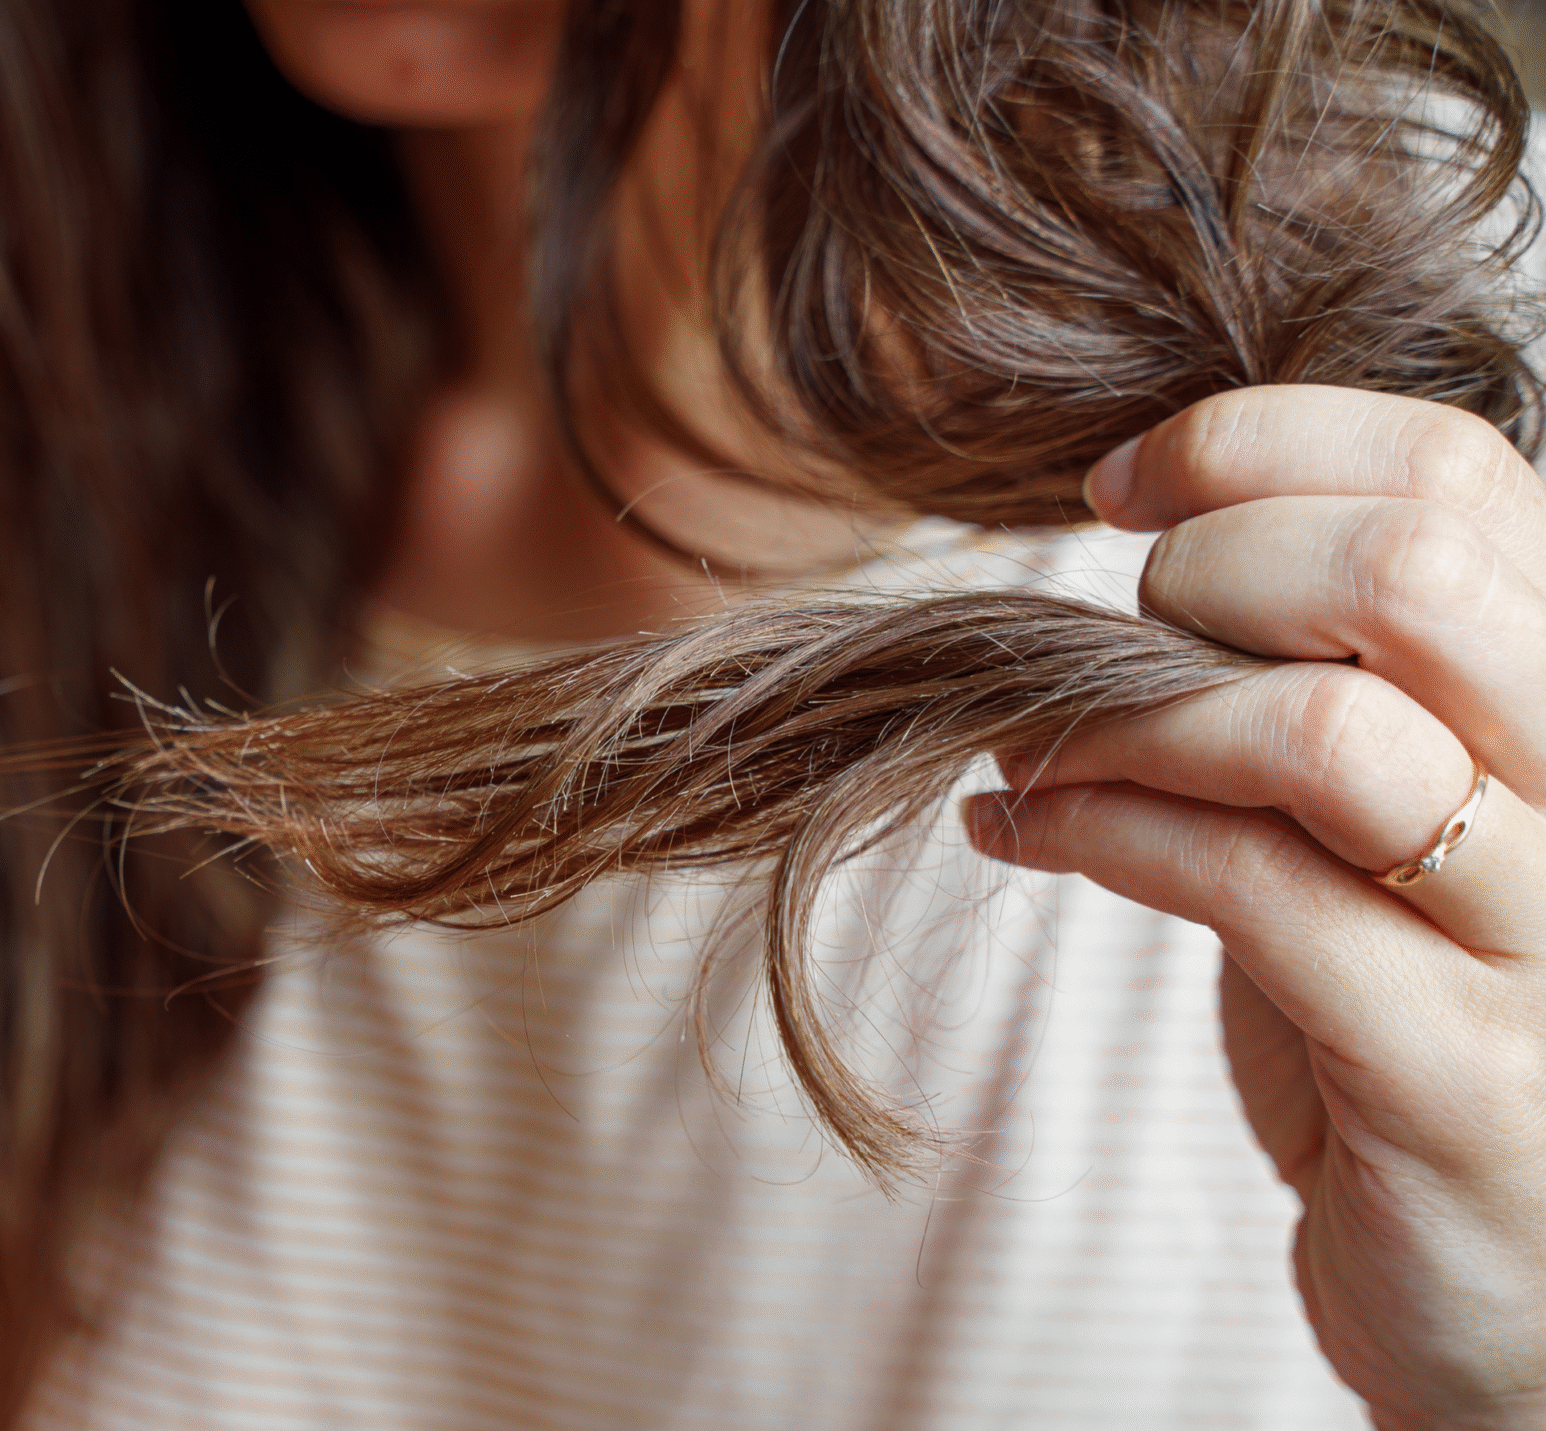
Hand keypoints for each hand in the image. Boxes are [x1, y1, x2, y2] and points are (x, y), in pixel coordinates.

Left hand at [965, 385, 1545, 1427]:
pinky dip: (1092, 833)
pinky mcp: (1455, 1072)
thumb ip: (1329, 665)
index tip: (1117, 486)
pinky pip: (1245, 890)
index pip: (1451, 468)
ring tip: (1032, 746)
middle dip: (1205, 569)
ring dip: (1123, 717)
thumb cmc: (1427, 1009)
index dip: (1253, 444)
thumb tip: (1147, 530)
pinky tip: (1017, 830)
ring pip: (1323, 732)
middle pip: (1411, 568)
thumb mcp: (1395, 804)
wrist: (1523, 1296)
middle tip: (1111, 637)